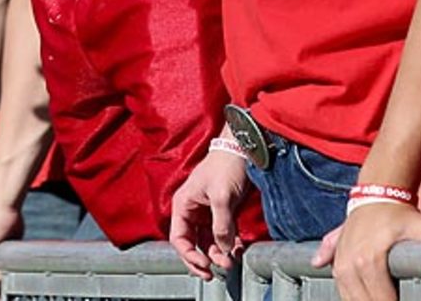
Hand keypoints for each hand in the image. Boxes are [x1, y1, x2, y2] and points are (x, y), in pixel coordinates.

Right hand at [168, 150, 250, 278]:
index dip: (190, 256)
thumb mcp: (222, 196)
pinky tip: (238, 249)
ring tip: (233, 260)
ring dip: (220, 254)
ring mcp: (206, 213)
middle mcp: (192, 211)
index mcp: (183, 205)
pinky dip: (229, 245)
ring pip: (208, 243)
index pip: (179, 239)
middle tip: (218, 270)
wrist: (241, 150)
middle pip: (192, 244)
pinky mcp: (221, 213)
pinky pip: (221, 236)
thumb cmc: (225, 166)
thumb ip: (221, 226)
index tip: (206, 266)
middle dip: (205, 259)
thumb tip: (224, 250)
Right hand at [327, 202, 420, 300]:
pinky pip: (342, 288)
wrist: (377, 195)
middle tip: (398, 298)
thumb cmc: (398, 214)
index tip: (404, 299)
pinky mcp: (336, 258)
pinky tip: (366, 294)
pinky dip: (353, 295)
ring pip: (350, 298)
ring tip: (385, 296)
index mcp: (369, 260)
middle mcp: (350, 262)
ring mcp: (340, 261)